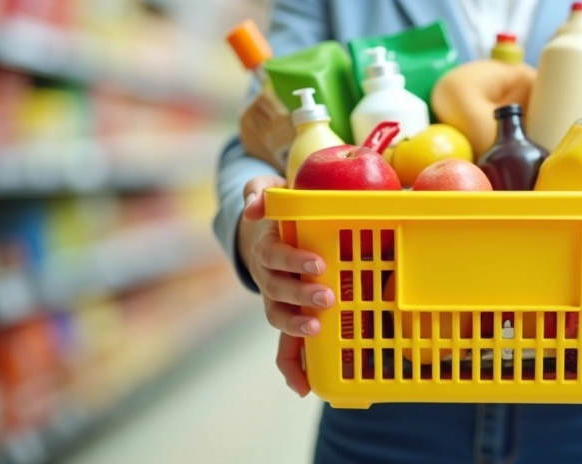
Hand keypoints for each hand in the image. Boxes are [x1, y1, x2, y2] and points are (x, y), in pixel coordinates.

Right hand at [238, 175, 334, 396]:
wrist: (266, 236)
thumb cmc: (277, 213)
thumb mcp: (267, 194)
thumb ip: (261, 193)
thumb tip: (253, 206)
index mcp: (269, 249)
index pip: (278, 256)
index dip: (295, 261)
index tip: (319, 264)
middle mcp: (269, 278)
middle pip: (279, 291)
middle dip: (301, 297)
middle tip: (327, 297)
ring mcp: (277, 301)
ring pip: (280, 318)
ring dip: (296, 328)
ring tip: (317, 331)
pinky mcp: (288, 316)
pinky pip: (284, 347)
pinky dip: (291, 368)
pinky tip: (302, 387)